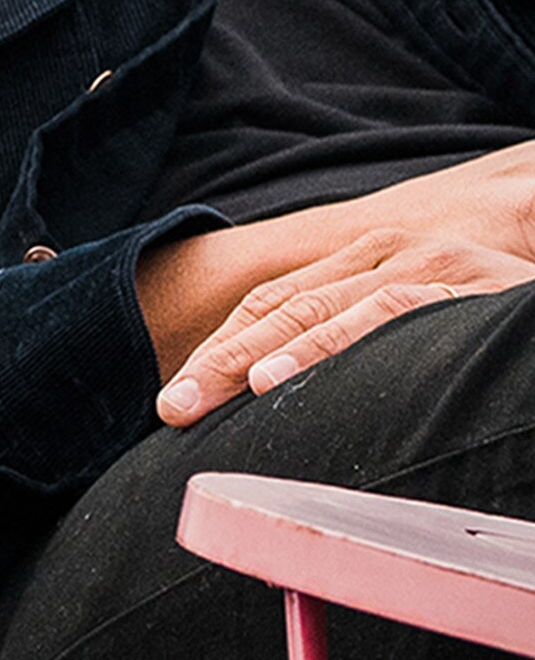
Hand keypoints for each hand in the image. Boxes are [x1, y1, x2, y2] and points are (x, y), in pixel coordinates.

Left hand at [152, 150, 534, 423]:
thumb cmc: (489, 311)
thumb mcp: (418, 314)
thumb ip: (363, 339)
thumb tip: (285, 391)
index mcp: (363, 258)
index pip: (270, 302)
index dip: (218, 346)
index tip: (175, 396)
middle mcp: (382, 252)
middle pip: (278, 308)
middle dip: (217, 360)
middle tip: (170, 408)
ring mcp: (421, 264)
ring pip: (319, 311)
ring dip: (262, 356)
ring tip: (218, 394)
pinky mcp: (462, 286)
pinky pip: (384, 316)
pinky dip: (330, 348)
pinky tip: (283, 379)